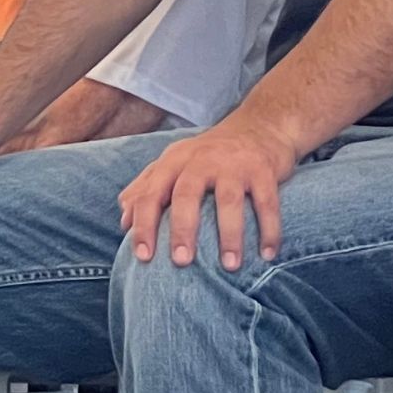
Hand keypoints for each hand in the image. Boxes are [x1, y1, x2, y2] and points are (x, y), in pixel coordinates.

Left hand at [121, 122, 296, 269]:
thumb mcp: (174, 163)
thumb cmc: (210, 154)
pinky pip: (266, 202)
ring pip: (229, 199)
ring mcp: (234, 163)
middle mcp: (202, 159)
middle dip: (182, 229)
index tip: (143, 257)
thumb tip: (123, 221)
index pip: (152, 194)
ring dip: (230, 234)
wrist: (260, 125)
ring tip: (230, 266)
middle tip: (181, 262)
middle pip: (186, 194)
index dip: (144, 225)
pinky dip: (269, 229)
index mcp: (175, 161)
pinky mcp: (263, 169)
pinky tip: (268, 254)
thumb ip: (146, 188)